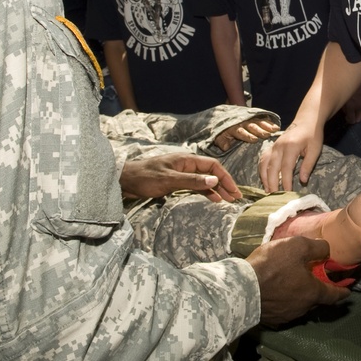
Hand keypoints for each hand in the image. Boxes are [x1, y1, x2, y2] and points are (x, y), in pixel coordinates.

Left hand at [119, 153, 240, 201]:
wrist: (125, 181)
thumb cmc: (144, 178)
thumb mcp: (169, 180)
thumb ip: (192, 181)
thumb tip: (214, 181)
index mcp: (187, 160)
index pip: (212, 166)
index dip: (225, 178)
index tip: (233, 191)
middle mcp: (186, 165)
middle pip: (211, 173)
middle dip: (224, 184)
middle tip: (236, 197)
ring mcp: (181, 174)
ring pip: (204, 181)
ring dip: (217, 189)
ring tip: (228, 200)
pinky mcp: (176, 182)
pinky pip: (196, 186)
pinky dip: (206, 192)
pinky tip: (213, 199)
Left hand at [214, 117, 279, 150]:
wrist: (226, 116)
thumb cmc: (224, 131)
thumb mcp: (219, 136)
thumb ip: (222, 142)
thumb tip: (225, 147)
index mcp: (234, 128)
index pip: (241, 132)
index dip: (247, 135)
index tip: (254, 139)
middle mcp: (243, 123)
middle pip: (252, 126)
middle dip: (259, 130)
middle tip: (267, 135)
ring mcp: (250, 119)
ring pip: (259, 122)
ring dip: (267, 126)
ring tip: (274, 130)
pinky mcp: (255, 117)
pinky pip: (263, 119)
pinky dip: (269, 122)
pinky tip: (276, 127)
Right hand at [246, 236, 348, 324]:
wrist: (243, 287)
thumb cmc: (273, 265)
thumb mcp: (298, 246)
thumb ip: (317, 247)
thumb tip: (327, 250)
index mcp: (313, 292)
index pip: (334, 295)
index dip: (343, 291)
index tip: (348, 291)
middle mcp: (303, 307)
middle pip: (317, 300)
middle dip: (320, 291)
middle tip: (319, 281)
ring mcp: (287, 314)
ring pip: (301, 304)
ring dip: (302, 295)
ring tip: (298, 284)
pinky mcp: (272, 317)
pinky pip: (285, 308)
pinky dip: (288, 299)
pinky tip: (281, 291)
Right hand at [258, 121, 323, 191]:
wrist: (306, 120)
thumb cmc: (313, 135)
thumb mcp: (315, 149)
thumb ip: (308, 165)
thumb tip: (302, 181)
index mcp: (290, 147)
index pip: (286, 168)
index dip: (285, 182)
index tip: (287, 192)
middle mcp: (278, 146)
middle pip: (272, 168)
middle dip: (272, 184)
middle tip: (275, 197)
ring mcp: (273, 146)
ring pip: (264, 164)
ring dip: (265, 178)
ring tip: (268, 191)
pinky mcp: (271, 146)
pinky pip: (263, 159)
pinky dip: (262, 170)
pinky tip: (265, 179)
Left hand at [342, 80, 360, 124]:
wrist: (355, 74)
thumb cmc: (345, 84)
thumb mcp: (343, 97)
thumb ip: (344, 106)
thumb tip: (346, 112)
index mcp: (352, 106)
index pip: (352, 119)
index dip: (348, 120)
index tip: (346, 117)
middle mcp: (360, 106)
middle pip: (359, 118)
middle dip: (354, 117)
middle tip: (351, 114)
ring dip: (360, 114)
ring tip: (356, 110)